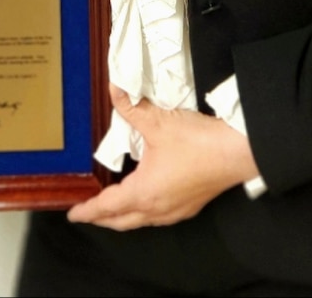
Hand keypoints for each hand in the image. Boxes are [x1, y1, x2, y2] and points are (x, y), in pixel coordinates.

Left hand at [66, 85, 259, 230]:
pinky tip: (146, 198)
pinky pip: (158, 216)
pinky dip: (143, 212)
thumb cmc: (198, 141)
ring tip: (112, 207)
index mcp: (144, 192)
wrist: (238, 152)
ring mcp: (176, 210)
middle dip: (102, 219)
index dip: (88, 210)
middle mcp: (157, 208)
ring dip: (123, 216)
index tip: (73, 214)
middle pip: (121, 221)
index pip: (107, 207)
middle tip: (87, 213)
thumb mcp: (159, 121)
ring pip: (141, 220)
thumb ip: (132, 107)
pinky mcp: (190, 205)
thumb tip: (113, 91)